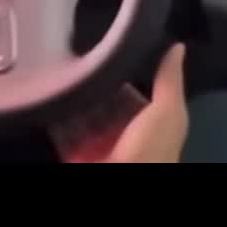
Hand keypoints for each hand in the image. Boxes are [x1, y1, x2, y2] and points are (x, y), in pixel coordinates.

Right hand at [51, 44, 188, 163]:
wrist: (125, 180)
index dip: (119, 73)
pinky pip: (63, 132)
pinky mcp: (76, 154)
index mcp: (148, 120)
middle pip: (104, 101)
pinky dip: (55, 118)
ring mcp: (98, 143)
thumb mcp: (167, 111)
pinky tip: (48, 95)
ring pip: (82, 115)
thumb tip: (178, 46)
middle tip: (73, 55)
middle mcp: (123, 130)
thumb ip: (169, 80)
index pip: (130, 90)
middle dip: (92, 84)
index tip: (102, 47)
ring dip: (72, 98)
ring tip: (57, 70)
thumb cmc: (152, 148)